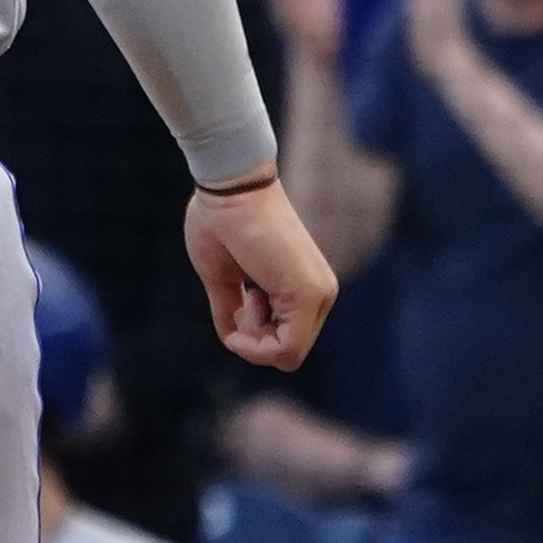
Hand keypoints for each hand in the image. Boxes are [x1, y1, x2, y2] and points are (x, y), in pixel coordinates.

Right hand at [186, 171, 338, 370]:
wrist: (229, 188)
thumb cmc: (221, 222)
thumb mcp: (223, 277)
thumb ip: (232, 309)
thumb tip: (232, 338)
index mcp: (305, 286)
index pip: (286, 340)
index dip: (253, 338)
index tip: (238, 305)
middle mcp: (320, 292)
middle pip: (287, 351)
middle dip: (254, 341)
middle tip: (241, 303)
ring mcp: (319, 293)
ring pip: (288, 355)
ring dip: (254, 341)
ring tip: (246, 297)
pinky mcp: (309, 294)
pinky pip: (287, 349)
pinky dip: (257, 345)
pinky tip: (244, 310)